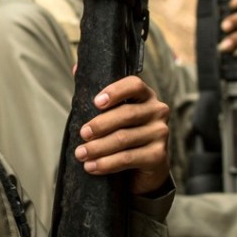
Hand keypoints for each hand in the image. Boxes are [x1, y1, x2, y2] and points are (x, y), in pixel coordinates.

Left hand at [74, 76, 169, 194]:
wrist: (142, 169)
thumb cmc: (123, 134)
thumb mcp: (111, 113)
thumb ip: (97, 93)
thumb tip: (76, 68)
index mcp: (145, 96)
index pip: (134, 85)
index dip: (115, 91)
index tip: (95, 102)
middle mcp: (157, 111)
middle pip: (126, 114)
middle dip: (99, 125)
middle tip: (81, 134)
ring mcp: (160, 133)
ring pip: (124, 138)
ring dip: (98, 147)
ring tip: (81, 154)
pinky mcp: (158, 155)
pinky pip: (128, 158)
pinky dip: (107, 163)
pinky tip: (92, 167)